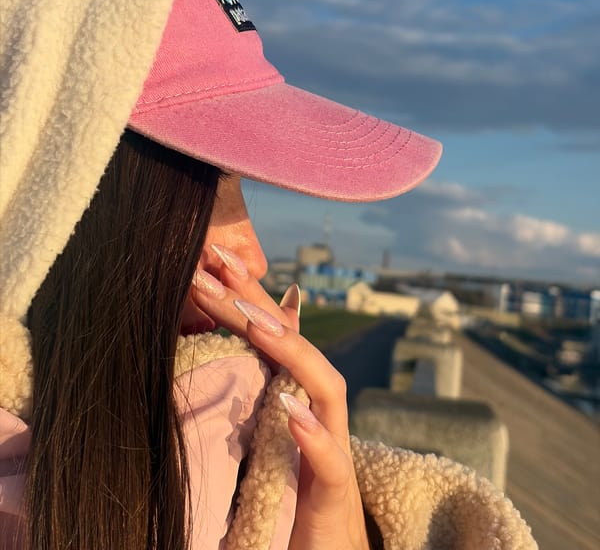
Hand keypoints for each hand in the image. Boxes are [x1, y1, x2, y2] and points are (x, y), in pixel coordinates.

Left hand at [189, 248, 369, 549]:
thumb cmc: (286, 497)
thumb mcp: (259, 435)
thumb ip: (249, 392)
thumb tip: (223, 347)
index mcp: (294, 397)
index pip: (274, 334)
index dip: (249, 294)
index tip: (214, 258)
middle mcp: (318, 413)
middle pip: (297, 346)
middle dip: (260, 305)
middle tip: (220, 266)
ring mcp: (332, 449)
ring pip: (326, 388)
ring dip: (293, 352)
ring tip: (255, 324)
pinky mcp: (336, 495)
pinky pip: (332, 461)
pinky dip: (314, 435)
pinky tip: (290, 411)